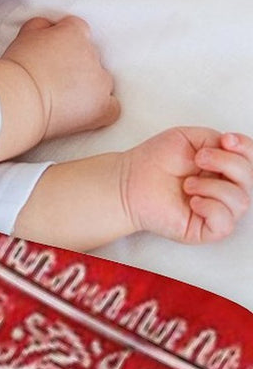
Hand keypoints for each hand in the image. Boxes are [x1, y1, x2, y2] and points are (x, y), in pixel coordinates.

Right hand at [1, 16, 119, 140]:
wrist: (17, 98)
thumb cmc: (16, 69)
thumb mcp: (24, 35)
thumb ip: (42, 26)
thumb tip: (50, 27)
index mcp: (75, 33)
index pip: (77, 30)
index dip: (63, 43)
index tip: (51, 55)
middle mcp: (93, 53)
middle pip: (90, 56)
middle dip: (75, 66)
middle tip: (52, 79)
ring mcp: (100, 81)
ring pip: (101, 81)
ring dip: (87, 87)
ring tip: (63, 99)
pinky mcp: (102, 107)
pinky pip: (112, 107)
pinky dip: (102, 109)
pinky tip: (85, 113)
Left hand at [122, 128, 252, 242]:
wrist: (128, 181)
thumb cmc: (154, 161)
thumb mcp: (188, 138)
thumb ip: (216, 139)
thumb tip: (233, 148)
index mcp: (223, 168)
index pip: (251, 160)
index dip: (246, 148)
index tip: (226, 140)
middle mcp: (224, 189)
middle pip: (250, 179)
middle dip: (227, 163)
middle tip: (198, 159)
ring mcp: (217, 210)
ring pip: (241, 201)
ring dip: (213, 187)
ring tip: (187, 184)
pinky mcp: (205, 229)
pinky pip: (225, 223)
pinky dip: (211, 208)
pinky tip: (192, 201)